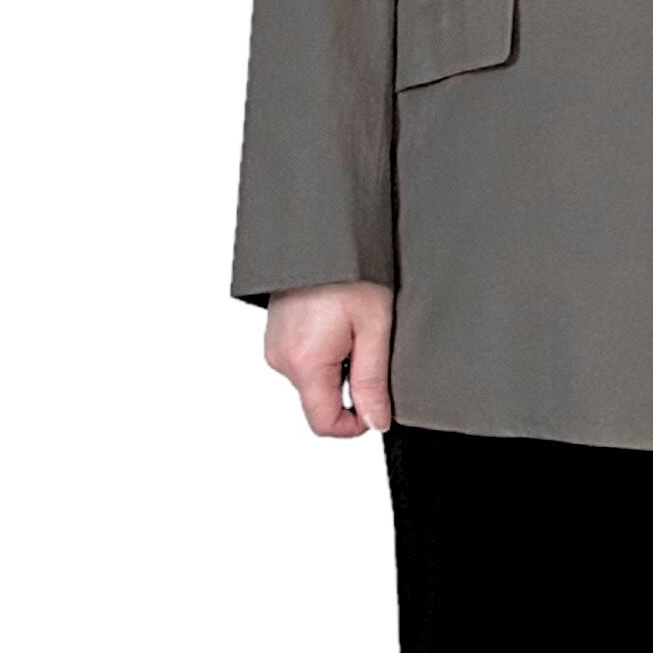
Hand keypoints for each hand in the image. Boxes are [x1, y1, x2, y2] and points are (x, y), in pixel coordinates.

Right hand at [264, 281, 393, 436]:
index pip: (324, 423)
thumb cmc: (350, 269)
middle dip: (351, 381)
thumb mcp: (374, 326)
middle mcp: (281, 359)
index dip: (356, 423)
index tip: (378, 403)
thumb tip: (376, 421)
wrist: (321, 230)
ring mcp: (275, 345)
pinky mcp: (277, 333)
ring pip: (314, 377)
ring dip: (339, 362)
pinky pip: (304, 357)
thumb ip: (373, 381)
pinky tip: (338, 317)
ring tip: (354, 322)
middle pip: (320, 398)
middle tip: (370, 340)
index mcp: (304, 363)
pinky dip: (326, 348)